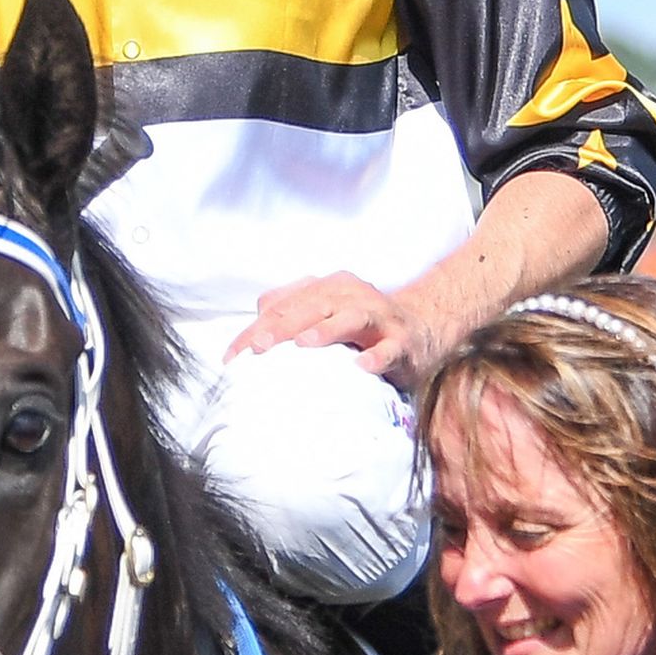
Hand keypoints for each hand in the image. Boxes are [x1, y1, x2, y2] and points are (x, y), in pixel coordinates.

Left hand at [228, 273, 437, 383]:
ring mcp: (378, 317)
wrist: (423, 325)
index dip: (254, 330)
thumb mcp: (324, 311)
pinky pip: (389, 349)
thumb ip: (289, 312)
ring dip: (326, 330)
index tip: (231, 358)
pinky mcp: (402, 341)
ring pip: (350, 318)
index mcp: (327, 288)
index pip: (283, 306)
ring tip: (303, 344)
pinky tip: (362, 366)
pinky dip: (376, 356)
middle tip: (258, 348)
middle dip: (282, 326)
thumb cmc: (362, 323)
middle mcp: (351, 296)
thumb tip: (253, 327)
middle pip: (312, 307)